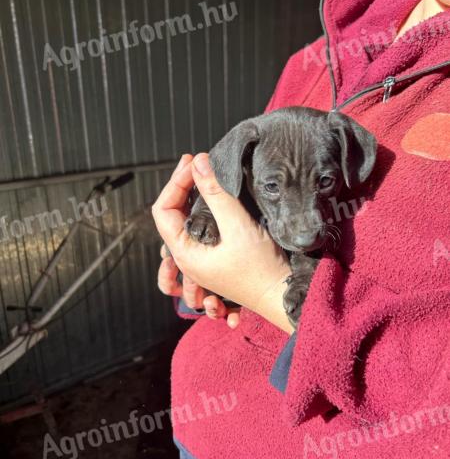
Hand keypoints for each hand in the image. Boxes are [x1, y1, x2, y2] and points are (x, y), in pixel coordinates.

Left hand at [152, 153, 292, 333]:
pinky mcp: (215, 260)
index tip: (195, 162)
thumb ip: (217, 194)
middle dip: (182, 186)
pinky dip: (198, 216)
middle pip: (171, 214)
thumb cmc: (262, 269)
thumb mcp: (239, 227)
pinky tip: (208, 206)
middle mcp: (187, 259)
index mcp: (184, 253)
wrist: (283, 296)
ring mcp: (200, 261)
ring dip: (187, 201)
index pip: (163, 209)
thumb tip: (198, 163)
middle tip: (198, 162)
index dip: (176, 182)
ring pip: (182, 224)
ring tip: (198, 182)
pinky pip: (197, 235)